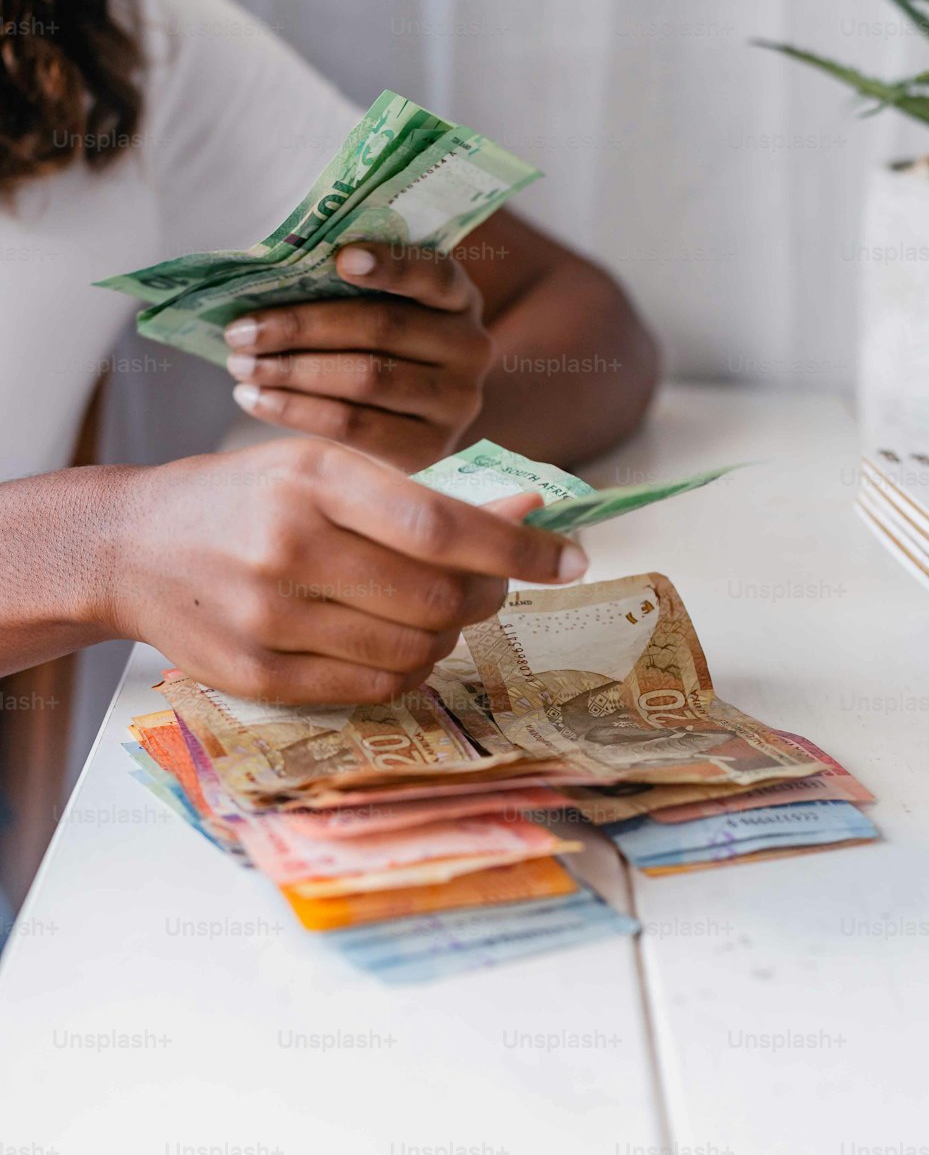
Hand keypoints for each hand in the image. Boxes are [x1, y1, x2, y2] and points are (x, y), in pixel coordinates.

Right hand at [109, 437, 586, 705]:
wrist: (131, 546)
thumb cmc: (246, 498)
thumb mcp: (324, 466)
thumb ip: (422, 493)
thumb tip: (530, 508)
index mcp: (313, 479)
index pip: (440, 526)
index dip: (518, 549)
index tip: (571, 558)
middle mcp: (290, 546)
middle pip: (437, 599)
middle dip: (488, 598)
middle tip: (492, 587)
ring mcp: (271, 617)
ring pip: (413, 650)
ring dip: (448, 636)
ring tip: (436, 613)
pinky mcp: (259, 674)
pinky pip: (374, 687)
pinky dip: (408, 669)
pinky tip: (398, 642)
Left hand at [223, 243, 493, 470]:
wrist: (398, 434)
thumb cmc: (372, 354)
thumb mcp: (378, 313)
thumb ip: (348, 291)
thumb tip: (269, 274)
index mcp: (459, 299)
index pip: (434, 274)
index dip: (391, 265)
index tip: (340, 258)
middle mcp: (471, 348)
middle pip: (383, 328)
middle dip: (302, 326)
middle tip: (241, 330)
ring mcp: (457, 404)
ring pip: (366, 378)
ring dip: (292, 370)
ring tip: (241, 365)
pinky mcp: (430, 451)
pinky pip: (354, 426)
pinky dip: (297, 411)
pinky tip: (255, 399)